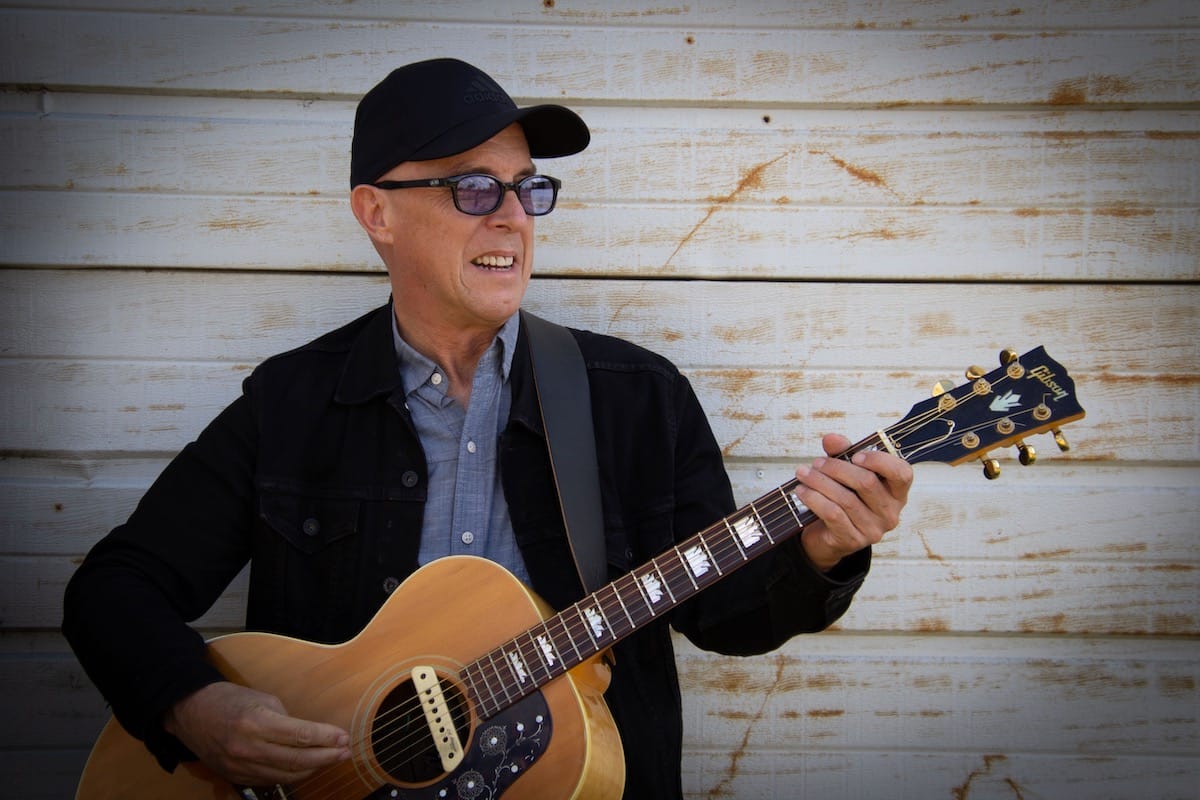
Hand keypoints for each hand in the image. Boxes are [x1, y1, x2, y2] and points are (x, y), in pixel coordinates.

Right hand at [163, 681, 350, 786]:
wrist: (190, 712)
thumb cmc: (228, 699)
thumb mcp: (262, 698)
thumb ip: (286, 719)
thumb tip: (311, 735)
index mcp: (256, 723)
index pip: (300, 736)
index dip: (326, 738)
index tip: (344, 737)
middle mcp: (248, 748)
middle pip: (297, 760)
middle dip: (327, 757)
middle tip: (345, 751)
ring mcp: (241, 766)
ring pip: (287, 775)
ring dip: (313, 768)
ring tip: (331, 758)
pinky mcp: (237, 776)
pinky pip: (272, 780)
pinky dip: (293, 774)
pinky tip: (307, 766)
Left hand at [794, 432, 912, 570]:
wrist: (827, 536)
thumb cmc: (842, 497)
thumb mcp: (844, 471)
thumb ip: (841, 452)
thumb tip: (832, 439)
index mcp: (896, 492)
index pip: (902, 474)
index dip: (880, 461)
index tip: (855, 455)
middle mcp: (890, 513)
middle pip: (866, 482)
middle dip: (837, 468)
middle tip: (817, 463)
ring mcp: (873, 529)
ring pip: (846, 499)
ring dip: (820, 482)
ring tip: (803, 473)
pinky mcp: (853, 540)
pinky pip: (833, 514)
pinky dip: (814, 499)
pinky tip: (802, 491)